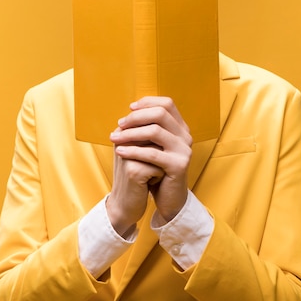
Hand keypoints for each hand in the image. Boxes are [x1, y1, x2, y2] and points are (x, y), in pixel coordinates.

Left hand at [108, 97, 192, 230]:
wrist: (168, 198)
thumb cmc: (157, 169)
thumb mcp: (153, 144)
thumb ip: (147, 127)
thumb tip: (129, 110)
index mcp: (181, 127)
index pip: (167, 103)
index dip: (148, 102)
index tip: (129, 108)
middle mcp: (186, 135)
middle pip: (160, 113)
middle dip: (136, 117)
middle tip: (119, 124)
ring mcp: (184, 150)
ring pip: (155, 131)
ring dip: (131, 133)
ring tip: (114, 137)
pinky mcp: (179, 165)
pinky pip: (152, 153)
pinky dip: (133, 150)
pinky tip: (119, 151)